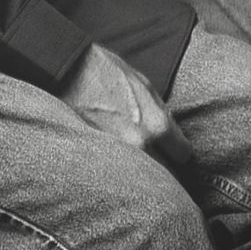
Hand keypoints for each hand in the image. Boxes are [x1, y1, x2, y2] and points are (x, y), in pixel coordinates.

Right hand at [59, 42, 194, 169]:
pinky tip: (113, 161)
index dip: (177, 150)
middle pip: (163, 172)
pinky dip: (116, 170)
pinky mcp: (94, 160)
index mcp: (157, 125)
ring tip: (133, 161)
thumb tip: (171, 130)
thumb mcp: (144, 85)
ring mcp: (116, 156)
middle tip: (154, 157)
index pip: (182, 154)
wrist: (68, 72)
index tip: (171, 149)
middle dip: (161, 164)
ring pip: (139, 177)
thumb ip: (161, 112)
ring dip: (139, 171)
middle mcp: (140, 145)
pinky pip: (114, 173)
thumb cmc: (107, 73)